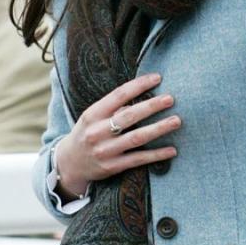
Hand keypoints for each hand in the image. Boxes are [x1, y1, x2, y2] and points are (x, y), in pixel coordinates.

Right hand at [55, 73, 180, 198]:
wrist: (69, 164)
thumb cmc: (87, 134)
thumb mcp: (92, 117)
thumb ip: (112, 107)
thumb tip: (141, 95)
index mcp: (93, 114)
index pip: (118, 94)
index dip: (139, 85)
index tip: (158, 78)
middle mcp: (97, 132)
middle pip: (129, 116)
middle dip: (152, 106)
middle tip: (170, 99)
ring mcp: (105, 150)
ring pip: (137, 138)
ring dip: (159, 128)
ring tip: (176, 121)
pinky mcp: (113, 166)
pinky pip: (138, 159)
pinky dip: (156, 155)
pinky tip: (172, 150)